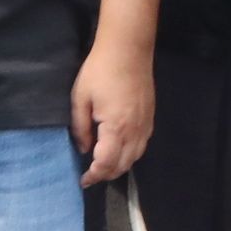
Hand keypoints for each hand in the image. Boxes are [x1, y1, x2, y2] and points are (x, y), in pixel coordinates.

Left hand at [71, 41, 153, 185]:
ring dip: (118, 166)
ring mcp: (145, 125)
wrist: (128, 50)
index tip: (83, 180)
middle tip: (90, 175)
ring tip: (102, 165)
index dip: (94, 175)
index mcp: (115, 127)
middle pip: (122, 165)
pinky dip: (129, 154)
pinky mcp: (150, 118)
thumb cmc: (100, 70)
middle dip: (105, 175)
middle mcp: (134, 131)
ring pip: (135, 158)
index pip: (106, 163)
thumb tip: (83, 148)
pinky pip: (141, 146)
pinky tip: (118, 149)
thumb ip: (80, 127)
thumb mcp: (80, 98)